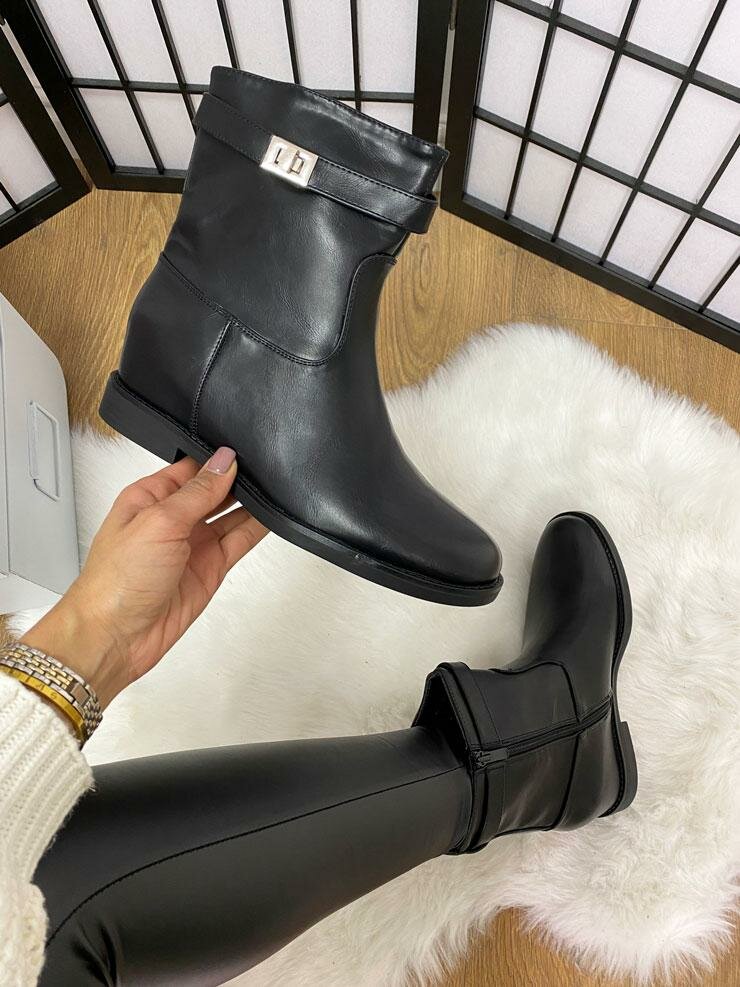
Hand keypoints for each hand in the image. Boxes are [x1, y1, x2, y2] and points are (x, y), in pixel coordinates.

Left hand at [20, 448, 266, 708]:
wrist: (115, 637)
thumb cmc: (116, 581)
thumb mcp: (159, 521)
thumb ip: (198, 492)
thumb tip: (225, 462)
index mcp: (150, 498)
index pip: (192, 468)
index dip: (217, 461)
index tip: (243, 453)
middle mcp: (172, 519)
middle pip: (214, 490)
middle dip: (238, 480)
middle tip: (265, 469)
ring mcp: (193, 544)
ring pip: (231, 515)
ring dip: (251, 504)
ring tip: (275, 488)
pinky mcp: (210, 569)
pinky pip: (238, 542)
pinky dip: (256, 529)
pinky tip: (271, 515)